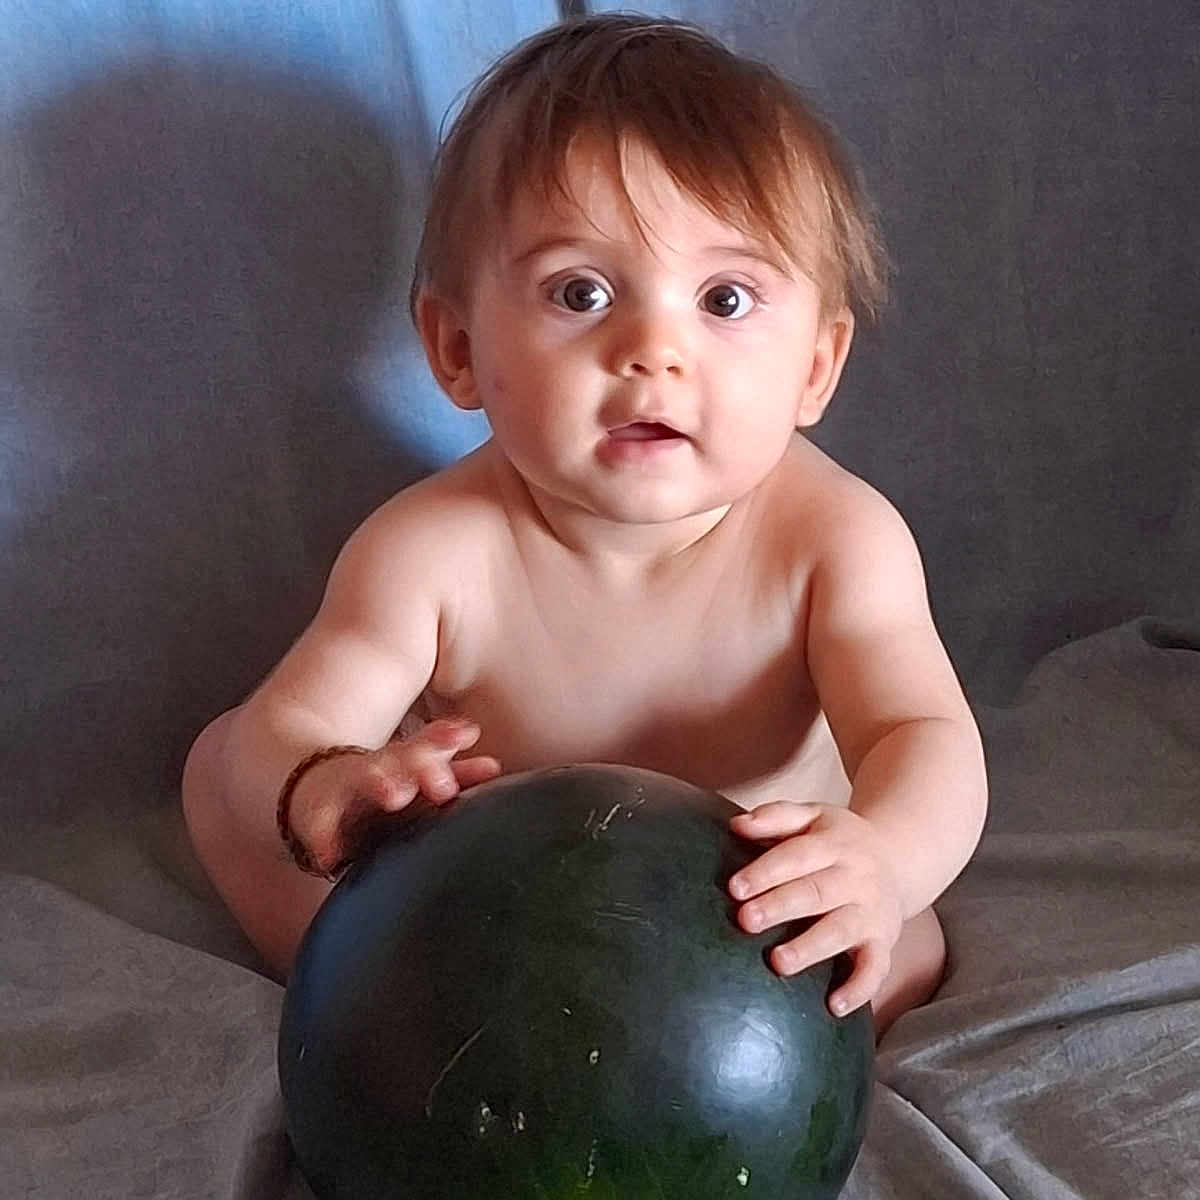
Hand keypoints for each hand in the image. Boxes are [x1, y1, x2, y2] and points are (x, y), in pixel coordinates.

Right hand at [286, 716, 500, 876]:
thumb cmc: (378, 785)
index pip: (426, 747)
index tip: (469, 732)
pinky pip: (318, 828)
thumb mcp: (412, 774)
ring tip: (396, 792)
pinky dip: (322, 840)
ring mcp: (344, 791)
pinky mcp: (316, 818)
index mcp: (400, 762)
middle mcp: (374, 771)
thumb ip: (454, 772)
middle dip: (420, 761)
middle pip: (398, 759)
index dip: (445, 741)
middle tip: (444, 775)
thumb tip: (496, 767)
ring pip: (362, 781)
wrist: (306, 783)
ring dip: (380, 783)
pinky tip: (329, 856)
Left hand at [727, 802, 903, 1018]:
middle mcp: (856, 877)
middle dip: (780, 907)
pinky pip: (875, 968)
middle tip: (745, 921)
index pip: (798, 856)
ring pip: (841, 930)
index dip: (766, 871)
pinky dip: (859, 988)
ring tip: (778, 962)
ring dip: (810, 948)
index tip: (735, 888)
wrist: (899, 858)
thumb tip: (737, 824)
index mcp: (835, 843)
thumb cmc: (839, 840)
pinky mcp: (883, 942)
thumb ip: (776, 816)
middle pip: (816, 892)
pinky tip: (834, 1006)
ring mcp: (871, 911)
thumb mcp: (813, 816)